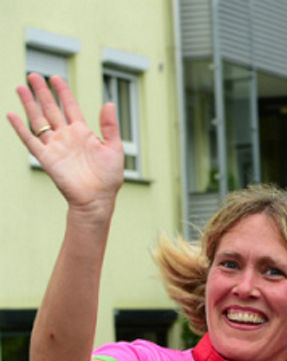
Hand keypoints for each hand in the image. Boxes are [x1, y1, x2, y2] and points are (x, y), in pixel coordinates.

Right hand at [7, 74, 121, 214]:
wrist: (97, 199)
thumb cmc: (109, 178)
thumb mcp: (114, 148)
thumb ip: (110, 126)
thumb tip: (109, 103)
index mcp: (83, 133)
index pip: (70, 106)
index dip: (63, 92)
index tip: (55, 77)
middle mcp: (66, 137)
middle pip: (51, 109)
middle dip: (42, 92)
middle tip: (33, 75)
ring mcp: (55, 146)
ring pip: (38, 120)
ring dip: (29, 104)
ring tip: (20, 87)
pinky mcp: (46, 158)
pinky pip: (30, 140)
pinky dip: (20, 128)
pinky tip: (11, 114)